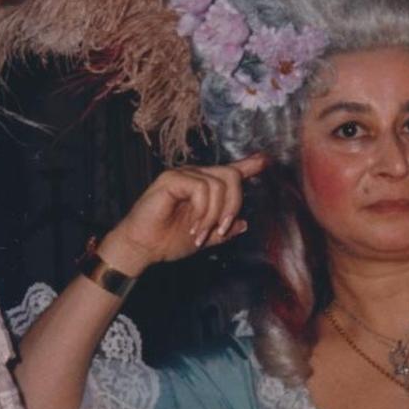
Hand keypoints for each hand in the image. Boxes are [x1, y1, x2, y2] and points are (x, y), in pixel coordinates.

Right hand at [98, 154, 267, 275]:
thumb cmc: (167, 241)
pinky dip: (202, 211)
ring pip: (218, 185)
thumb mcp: (205, 237)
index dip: (249, 165)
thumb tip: (244, 224)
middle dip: (232, 206)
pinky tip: (193, 225)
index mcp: (204, 187)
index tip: (266, 161)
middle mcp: (195, 176)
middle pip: (231, 176)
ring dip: (214, 215)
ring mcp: (183, 175)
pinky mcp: (171, 180)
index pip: (230, 171)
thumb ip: (223, 231)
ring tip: (200, 233)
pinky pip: (200, 188)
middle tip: (221, 230)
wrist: (143, 248)